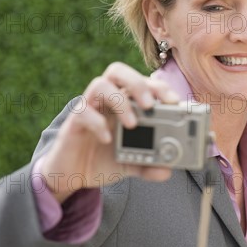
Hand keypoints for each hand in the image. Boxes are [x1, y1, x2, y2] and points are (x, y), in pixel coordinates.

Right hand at [39, 62, 179, 202]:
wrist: (72, 175)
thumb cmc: (103, 159)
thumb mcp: (131, 165)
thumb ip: (149, 166)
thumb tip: (167, 171)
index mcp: (124, 103)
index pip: (142, 82)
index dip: (159, 87)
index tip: (175, 102)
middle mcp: (106, 100)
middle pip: (119, 72)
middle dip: (138, 84)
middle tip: (151, 105)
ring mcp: (89, 108)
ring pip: (99, 84)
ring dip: (119, 101)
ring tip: (132, 124)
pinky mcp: (72, 123)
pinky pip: (82, 112)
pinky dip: (97, 123)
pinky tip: (107, 139)